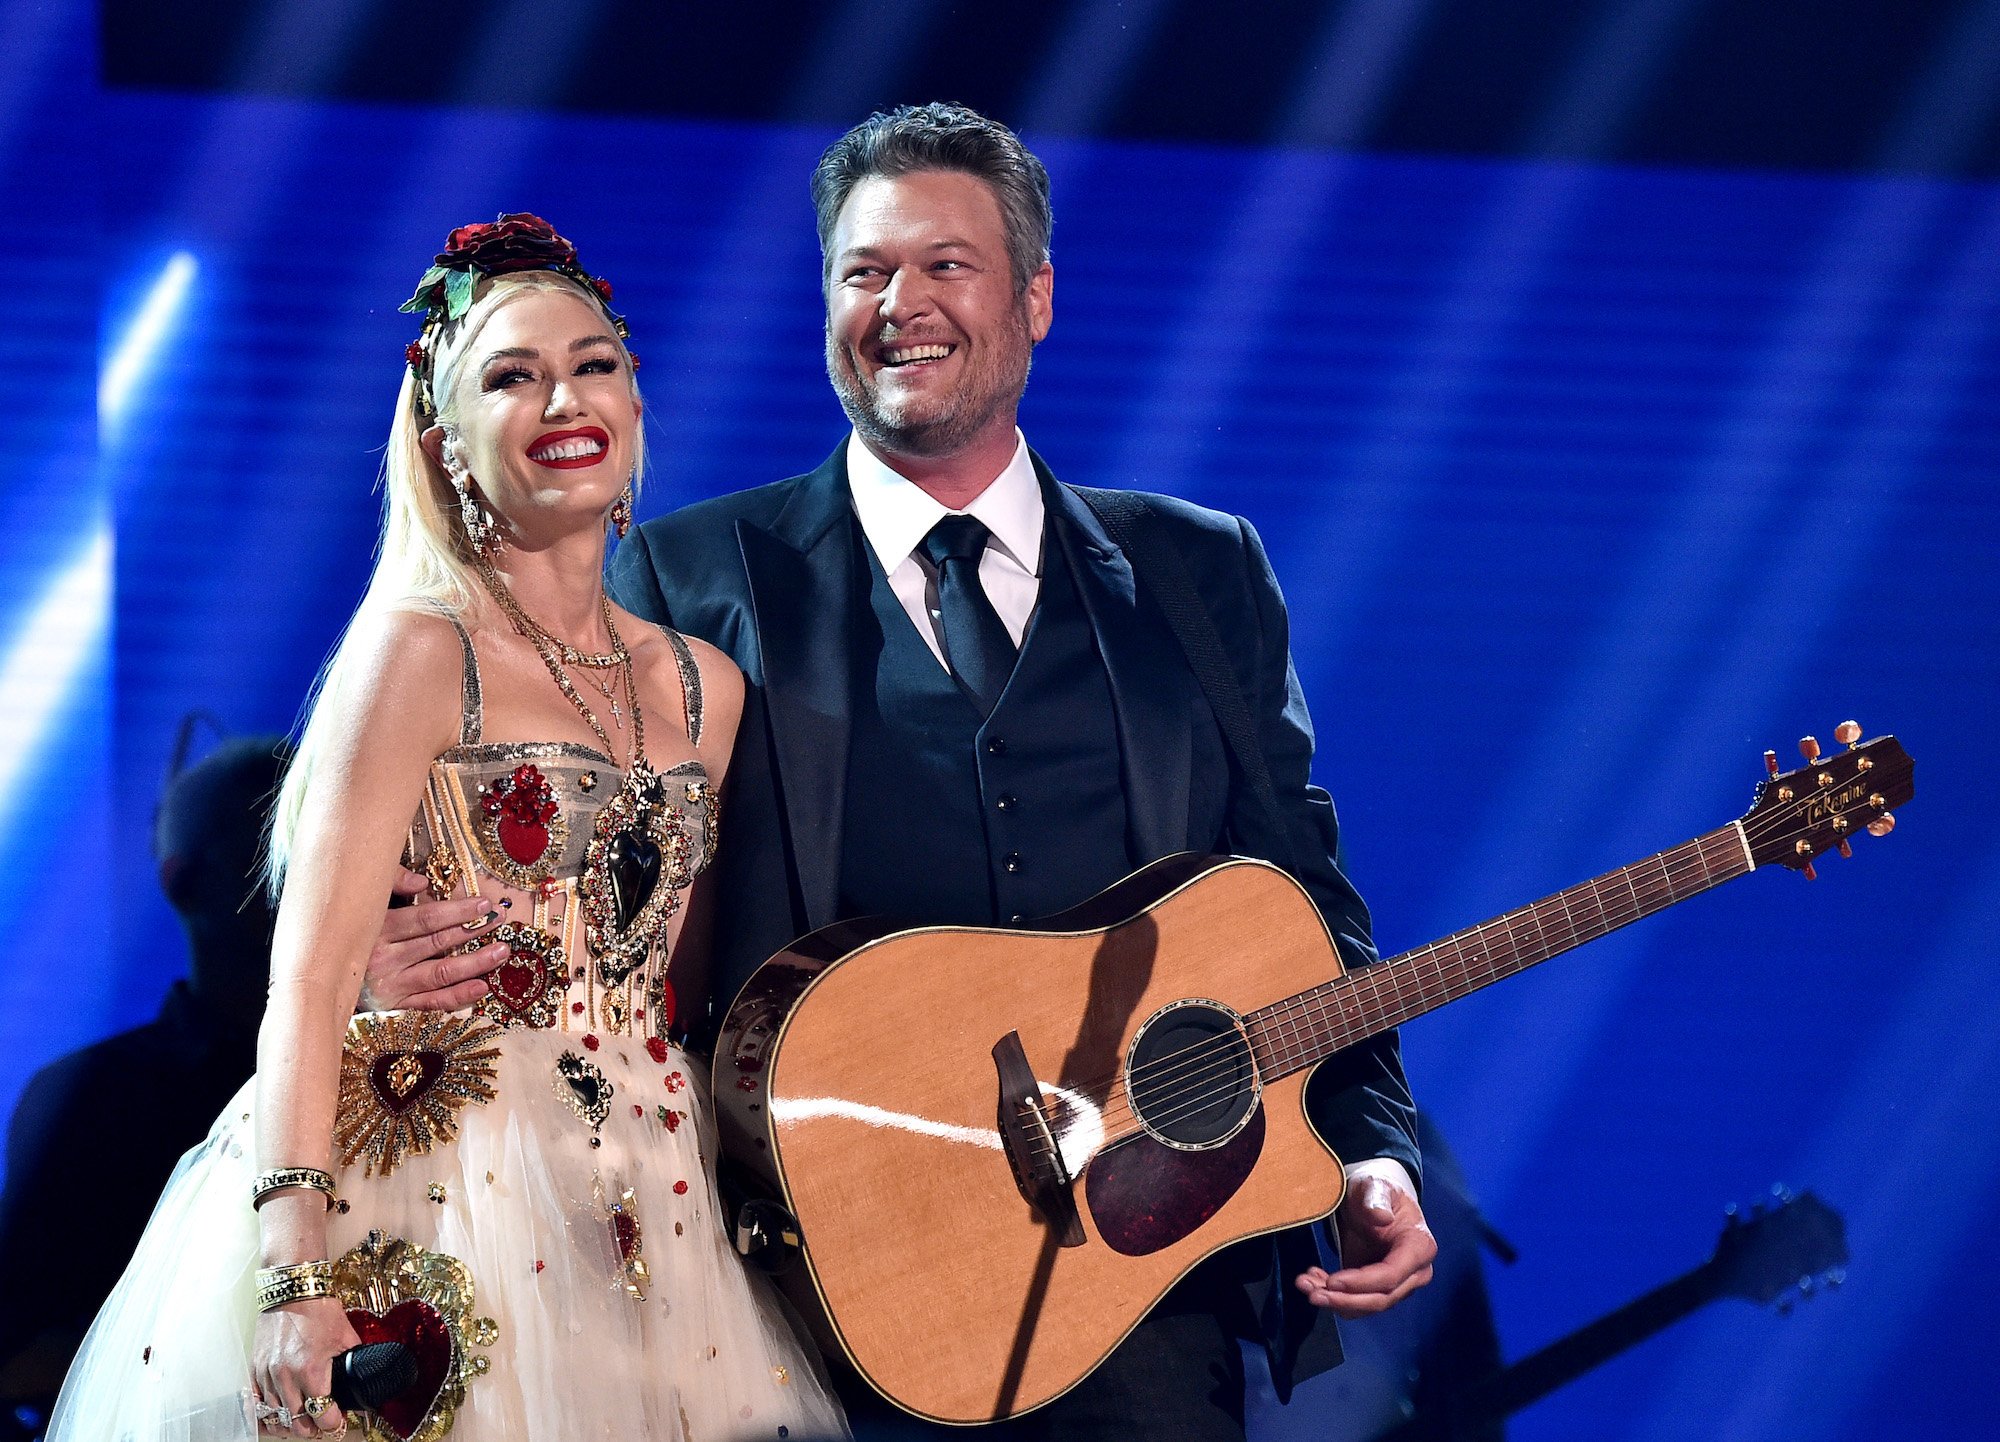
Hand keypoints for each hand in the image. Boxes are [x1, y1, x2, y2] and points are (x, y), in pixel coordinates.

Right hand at [253, 1295, 357, 1435]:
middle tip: (321, 1422)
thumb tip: (364, 1378)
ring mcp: (268, 1374)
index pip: (323, 1415)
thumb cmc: (319, 1310)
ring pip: (275, 1417)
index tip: (337, 1421)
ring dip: (290, 1423)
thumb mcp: (346, 1336)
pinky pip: (255, 1403)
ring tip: (302, 1420)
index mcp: (311, 1370)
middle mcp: (286, 1376)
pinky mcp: (255, 1369)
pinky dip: (266, 1414)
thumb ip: (355, 1361)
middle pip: (297, 1423)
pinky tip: (276, 1416)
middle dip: (312, 1428)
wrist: (293, 1290)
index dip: (333, 1423)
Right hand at [358, 867, 503, 1011]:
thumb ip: (388, 886)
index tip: (484, 903)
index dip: (457, 911)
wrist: (316, 981)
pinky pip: (431, 1003)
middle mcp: (383, 959)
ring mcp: (390, 987)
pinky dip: (458, 997)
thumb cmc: (346, 937)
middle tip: (499, 920)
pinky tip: (482, 987)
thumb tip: (421, 882)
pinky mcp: (393, 1009)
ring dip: (474, 963)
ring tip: (501, 952)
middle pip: (438, 943)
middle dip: (473, 930)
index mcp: (377, 930)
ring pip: (440, 973)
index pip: (425, 919)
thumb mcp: (360, 907)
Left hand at [1295, 1170, 1436, 1316]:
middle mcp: (1414, 1273)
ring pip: (1367, 1305)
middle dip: (1345, 1300)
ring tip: (1305, 1284)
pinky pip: (1357, 1302)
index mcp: (1420, 1247)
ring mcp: (1398, 1284)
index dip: (1362, 1283)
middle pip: (1381, 1298)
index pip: (1392, 1275)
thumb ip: (1377, 1199)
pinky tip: (1313, 1280)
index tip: (1332, 1281)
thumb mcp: (1375, 1186)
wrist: (1372, 1200)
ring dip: (1335, 1301)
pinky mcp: (1377, 1288)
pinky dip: (1334, 1297)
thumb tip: (1382, 1218)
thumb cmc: (1377, 1190)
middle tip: (1312, 1293)